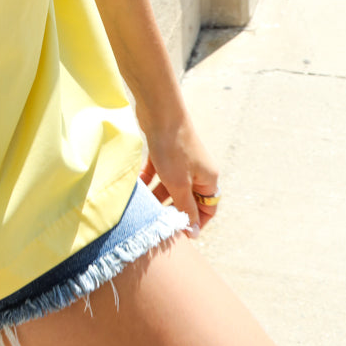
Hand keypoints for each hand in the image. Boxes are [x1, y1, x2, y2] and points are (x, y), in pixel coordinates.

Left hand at [139, 108, 220, 231]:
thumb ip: (186, 208)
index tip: (177, 233)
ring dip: (157, 196)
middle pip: (187, 198)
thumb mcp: (180, 184)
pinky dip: (149, 180)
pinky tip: (137, 187)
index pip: (207, 209)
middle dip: (172, 210)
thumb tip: (194, 231)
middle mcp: (198, 170)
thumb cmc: (173, 149)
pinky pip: (159, 172)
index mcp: (208, 179)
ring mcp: (181, 160)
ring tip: (144, 208)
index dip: (194, 223)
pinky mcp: (165, 151)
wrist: (160, 112)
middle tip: (156, 222)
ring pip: (170, 186)